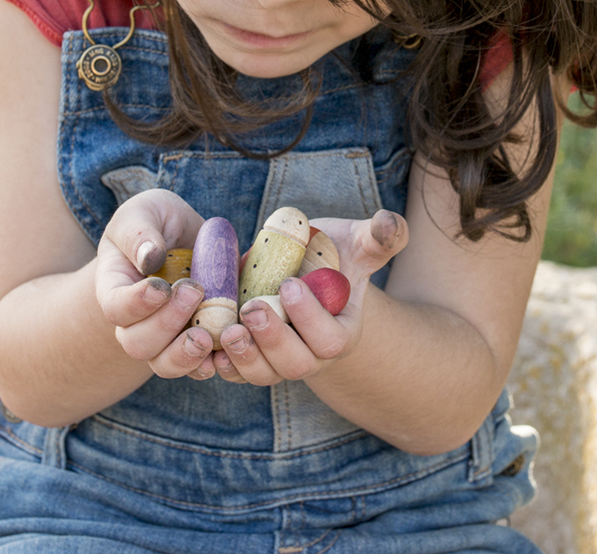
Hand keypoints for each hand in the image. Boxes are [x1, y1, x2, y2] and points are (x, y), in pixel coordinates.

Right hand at [94, 189, 217, 379]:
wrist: (182, 239)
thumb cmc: (157, 222)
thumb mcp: (145, 211)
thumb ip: (139, 232)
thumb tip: (149, 257)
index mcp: (116, 287)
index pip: (115, 307)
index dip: (136, 304)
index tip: (162, 287)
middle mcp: (134, 320)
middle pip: (137, 343)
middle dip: (167, 324)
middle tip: (195, 291)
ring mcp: (163, 337)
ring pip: (163, 364)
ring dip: (185, 356)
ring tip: (207, 336)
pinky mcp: (193, 342)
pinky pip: (195, 368)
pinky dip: (209, 364)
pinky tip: (224, 352)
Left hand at [213, 209, 408, 384]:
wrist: (304, 271)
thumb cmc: (335, 255)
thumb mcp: (358, 243)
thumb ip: (379, 236)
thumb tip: (389, 224)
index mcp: (342, 331)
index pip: (331, 340)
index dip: (310, 318)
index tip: (290, 285)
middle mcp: (313, 355)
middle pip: (296, 364)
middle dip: (272, 340)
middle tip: (252, 309)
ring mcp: (280, 360)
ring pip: (264, 373)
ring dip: (244, 356)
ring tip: (228, 330)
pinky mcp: (252, 358)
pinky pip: (236, 372)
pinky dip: (221, 364)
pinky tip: (207, 344)